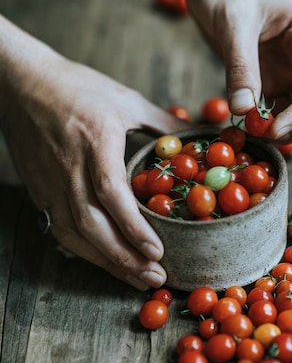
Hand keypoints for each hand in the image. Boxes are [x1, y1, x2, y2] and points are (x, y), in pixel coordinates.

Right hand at [3, 44, 187, 289]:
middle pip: (92, 223)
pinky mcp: (39, 190)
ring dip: (106, 262)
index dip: (133, 226)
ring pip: (73, 234)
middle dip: (124, 257)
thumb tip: (200, 135)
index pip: (110, 192)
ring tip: (136, 279)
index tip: (157, 250)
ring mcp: (49, 181)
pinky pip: (60, 229)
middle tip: (154, 277)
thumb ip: (163, 122)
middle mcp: (68, 165)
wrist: (21, 83)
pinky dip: (85, 251)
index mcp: (94, 140)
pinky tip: (106, 262)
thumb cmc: (77, 87)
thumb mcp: (125, 99)